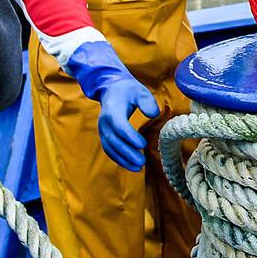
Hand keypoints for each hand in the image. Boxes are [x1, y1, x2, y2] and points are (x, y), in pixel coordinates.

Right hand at [63, 41, 158, 171]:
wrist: (111, 89)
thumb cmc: (128, 91)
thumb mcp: (139, 90)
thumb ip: (147, 102)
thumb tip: (154, 114)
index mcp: (113, 110)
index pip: (120, 126)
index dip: (130, 137)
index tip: (143, 144)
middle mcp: (104, 122)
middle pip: (114, 141)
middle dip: (127, 153)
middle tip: (142, 162)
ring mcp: (102, 130)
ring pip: (110, 148)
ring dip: (123, 160)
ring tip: (138, 168)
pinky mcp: (104, 136)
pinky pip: (109, 150)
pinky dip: (119, 159)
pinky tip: (131, 166)